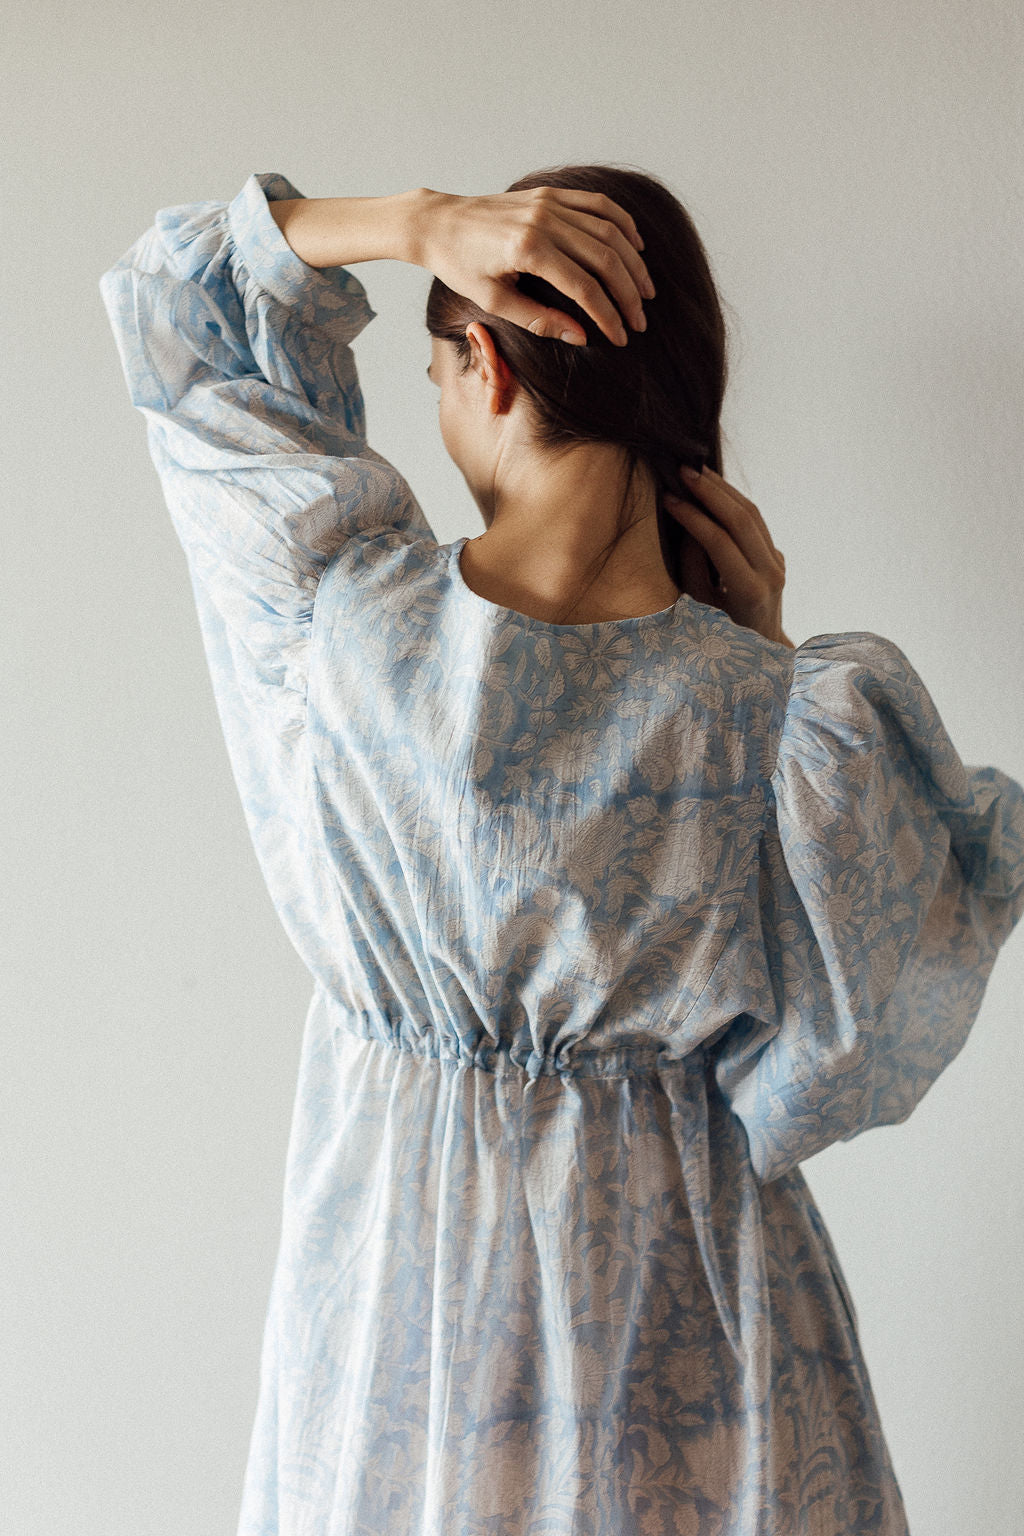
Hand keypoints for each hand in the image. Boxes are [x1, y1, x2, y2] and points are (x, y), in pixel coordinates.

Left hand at [414, 185, 655, 346]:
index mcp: (527, 250)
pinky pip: (598, 205)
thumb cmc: (460, 266)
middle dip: (627, 294)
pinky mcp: (550, 194)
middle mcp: (543, 221)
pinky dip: (622, 225)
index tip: (621, 337)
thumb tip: (580, 337)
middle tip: (640, 320)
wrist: (438, 223)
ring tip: (645, 291)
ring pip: (609, 231)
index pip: (583, 287)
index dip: (607, 315)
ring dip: (633, 263)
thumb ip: (538, 320)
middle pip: (605, 258)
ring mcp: (549, 203)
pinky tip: (635, 248)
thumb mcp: (494, 302)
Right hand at [663, 467, 792, 645]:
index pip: (719, 541)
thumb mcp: (699, 607)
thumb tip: (689, 523)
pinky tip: (712, 487)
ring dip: (723, 489)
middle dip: (710, 491)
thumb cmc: (720, 636)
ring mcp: (778, 563)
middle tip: (683, 470)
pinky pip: (756, 521)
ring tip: (696, 470)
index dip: (692, 517)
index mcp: (750, 591)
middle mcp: (771, 573)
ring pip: (753, 514)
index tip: (669, 498)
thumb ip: (693, 565)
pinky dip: (733, 500)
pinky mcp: (776, 555)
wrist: (758, 652)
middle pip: (741, 519)